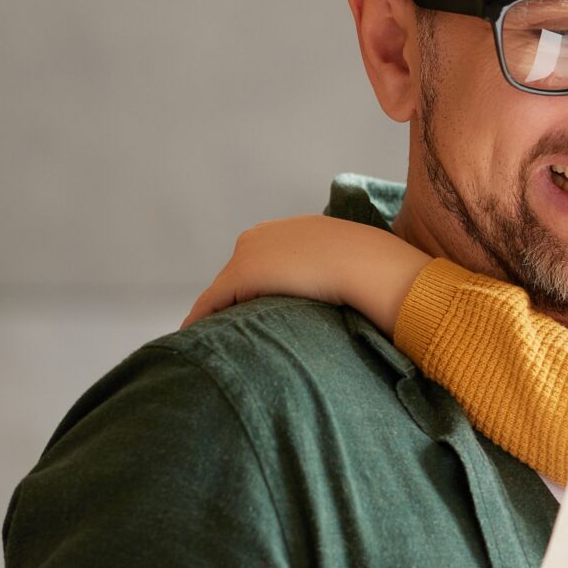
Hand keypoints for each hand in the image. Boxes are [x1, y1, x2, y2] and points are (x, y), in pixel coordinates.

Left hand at [182, 216, 430, 332]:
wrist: (366, 264)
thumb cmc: (372, 267)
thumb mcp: (355, 264)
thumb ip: (342, 273)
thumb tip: (354, 296)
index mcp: (292, 229)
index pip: (265, 260)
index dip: (262, 288)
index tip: (260, 311)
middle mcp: (263, 234)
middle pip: (240, 273)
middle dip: (236, 300)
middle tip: (237, 330)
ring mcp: (249, 254)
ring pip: (225, 289)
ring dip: (222, 311)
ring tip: (218, 337)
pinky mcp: (240, 276)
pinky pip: (212, 302)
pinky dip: (202, 318)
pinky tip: (195, 336)